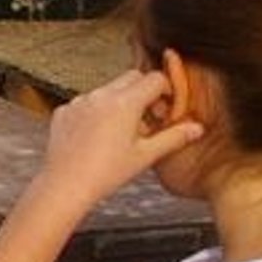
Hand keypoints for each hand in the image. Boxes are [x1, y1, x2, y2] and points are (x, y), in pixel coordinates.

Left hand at [37, 69, 202, 205]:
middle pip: (131, 77)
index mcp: (124, 102)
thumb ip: (173, 137)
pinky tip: (98, 137)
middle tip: (148, 121)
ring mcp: (80, 101)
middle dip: (144, 93)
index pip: (154, 79)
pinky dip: (97, 112)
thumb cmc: (106, 173)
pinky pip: (87, 102)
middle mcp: (101, 95)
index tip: (165, 110)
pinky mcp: (65, 110)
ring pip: (108, 89)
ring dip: (120, 102)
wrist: (66, 184)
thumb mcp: (146, 155)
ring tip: (123, 134)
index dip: (166, 91)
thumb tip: (196, 128)